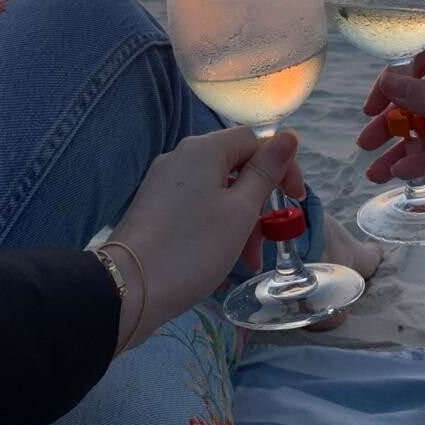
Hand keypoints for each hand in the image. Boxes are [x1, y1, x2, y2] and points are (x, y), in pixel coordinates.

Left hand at [102, 127, 301, 350]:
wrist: (128, 288)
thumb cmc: (193, 247)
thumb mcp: (241, 211)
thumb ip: (266, 171)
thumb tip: (289, 136)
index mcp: (204, 150)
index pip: (255, 140)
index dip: (282, 166)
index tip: (295, 200)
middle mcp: (181, 157)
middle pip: (236, 168)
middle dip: (260, 203)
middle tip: (271, 239)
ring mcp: (164, 183)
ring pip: (218, 192)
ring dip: (241, 222)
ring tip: (247, 262)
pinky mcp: (154, 207)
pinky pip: (197, 208)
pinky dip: (216, 227)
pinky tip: (221, 259)